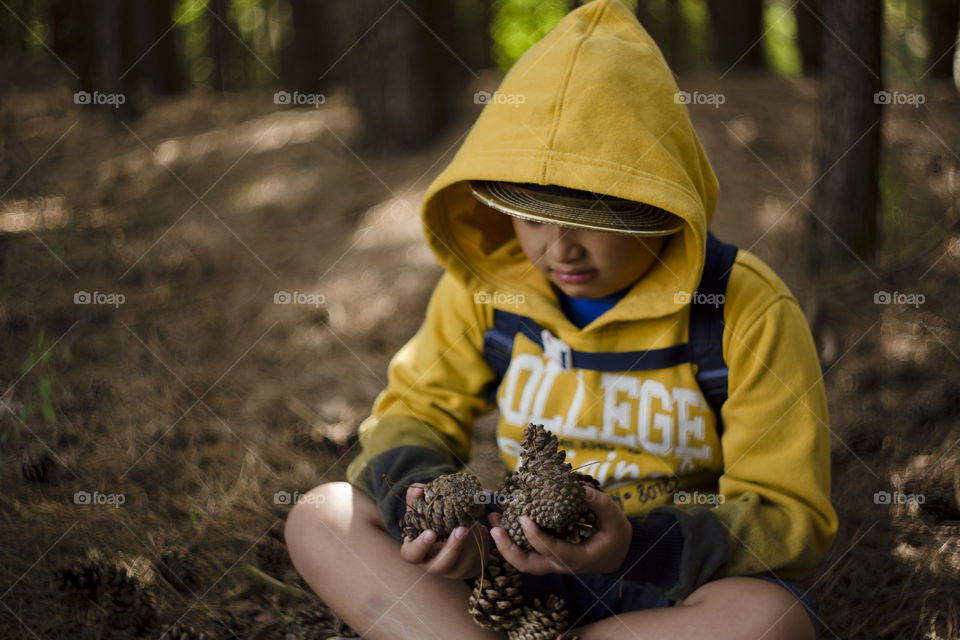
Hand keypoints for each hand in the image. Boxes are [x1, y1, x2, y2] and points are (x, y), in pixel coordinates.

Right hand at [399, 483, 488, 579]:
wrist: (448, 542)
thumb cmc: (430, 525)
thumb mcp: (420, 514)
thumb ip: (416, 501)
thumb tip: (420, 489)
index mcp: (415, 553)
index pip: (412, 554)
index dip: (421, 545)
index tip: (431, 533)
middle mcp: (433, 565)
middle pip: (442, 564)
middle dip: (453, 546)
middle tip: (462, 529)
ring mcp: (453, 571)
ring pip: (464, 560)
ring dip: (472, 540)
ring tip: (475, 522)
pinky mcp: (471, 568)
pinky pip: (479, 557)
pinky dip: (481, 540)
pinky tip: (480, 528)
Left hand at [488, 486, 631, 574]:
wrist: (620, 553)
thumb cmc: (617, 536)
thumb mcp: (616, 519)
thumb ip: (601, 504)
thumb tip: (582, 489)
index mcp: (577, 558)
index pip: (551, 551)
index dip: (535, 537)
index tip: (523, 518)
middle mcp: (560, 564)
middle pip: (528, 565)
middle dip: (508, 548)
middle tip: (494, 528)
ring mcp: (553, 562)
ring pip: (523, 562)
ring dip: (505, 545)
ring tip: (492, 522)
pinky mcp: (549, 555)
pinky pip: (526, 553)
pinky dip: (512, 540)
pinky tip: (503, 522)